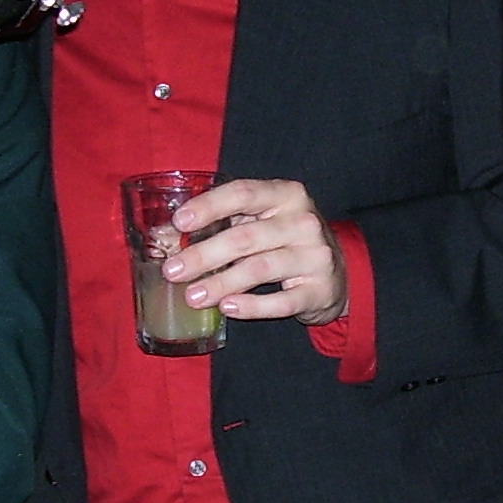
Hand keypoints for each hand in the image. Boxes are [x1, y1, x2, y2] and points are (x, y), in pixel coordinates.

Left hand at [163, 177, 346, 325]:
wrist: (338, 274)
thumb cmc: (286, 241)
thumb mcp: (261, 222)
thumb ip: (221, 223)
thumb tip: (163, 236)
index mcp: (286, 195)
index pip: (243, 193)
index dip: (209, 206)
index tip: (179, 223)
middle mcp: (303, 222)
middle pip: (245, 236)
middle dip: (203, 254)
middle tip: (172, 271)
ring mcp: (314, 256)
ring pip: (260, 268)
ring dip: (221, 283)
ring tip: (192, 296)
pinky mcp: (319, 290)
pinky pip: (282, 301)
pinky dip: (253, 306)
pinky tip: (228, 308)